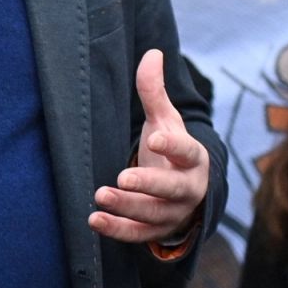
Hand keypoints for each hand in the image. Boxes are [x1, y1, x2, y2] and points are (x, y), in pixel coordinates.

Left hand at [89, 49, 209, 244]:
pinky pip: (137, 234)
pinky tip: (94, 219)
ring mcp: (172, 213)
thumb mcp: (166, 121)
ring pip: (152, 215)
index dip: (172, 146)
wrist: (186, 192)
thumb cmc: (172, 151)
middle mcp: (187, 190)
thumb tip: (152, 52)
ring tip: (100, 196)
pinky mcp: (156, 231)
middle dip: (148, 185)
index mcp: (193, 159)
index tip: (155, 139)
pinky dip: (116, 230)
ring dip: (126, 208)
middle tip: (122, 178)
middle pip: (171, 190)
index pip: (186, 152)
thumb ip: (155, 92)